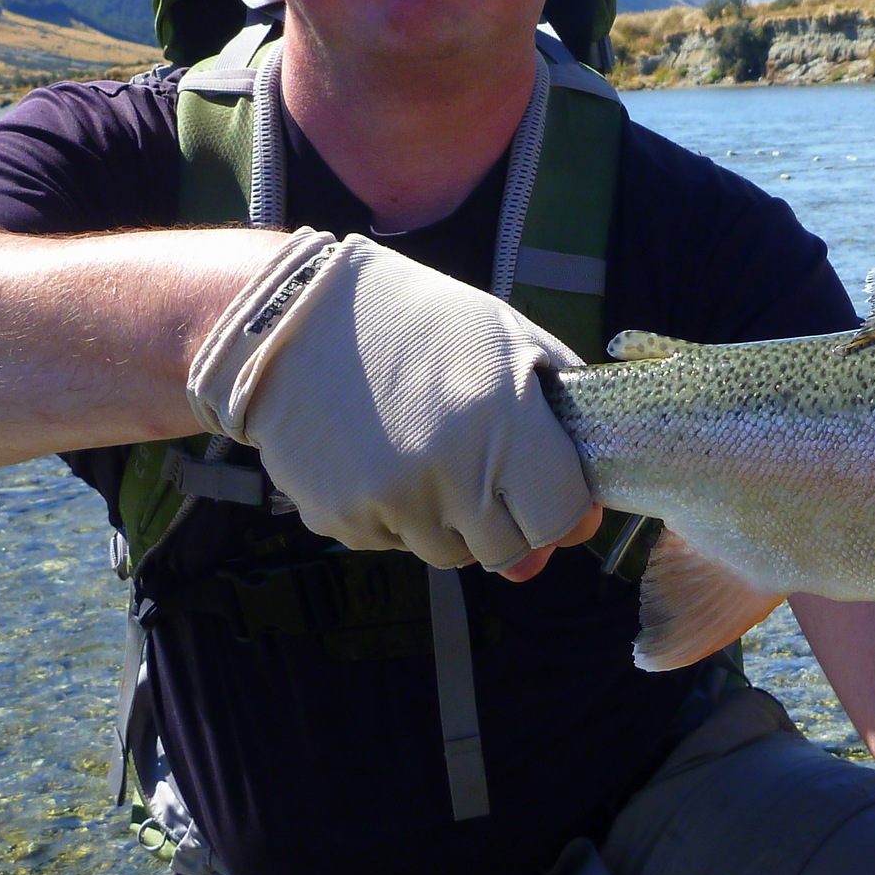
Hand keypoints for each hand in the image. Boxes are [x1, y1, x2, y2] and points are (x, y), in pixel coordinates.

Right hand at [187, 232, 598, 571]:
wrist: (294, 320)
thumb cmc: (419, 322)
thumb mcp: (513, 341)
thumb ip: (562, 430)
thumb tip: (579, 529)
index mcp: (502, 422)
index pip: (560, 517)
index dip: (563, 509)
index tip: (548, 489)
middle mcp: (448, 472)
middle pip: (510, 550)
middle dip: (509, 518)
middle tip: (481, 463)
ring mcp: (390, 503)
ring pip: (451, 553)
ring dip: (451, 518)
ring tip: (423, 447)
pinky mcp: (342, 521)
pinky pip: (395, 543)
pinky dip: (397, 513)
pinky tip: (379, 455)